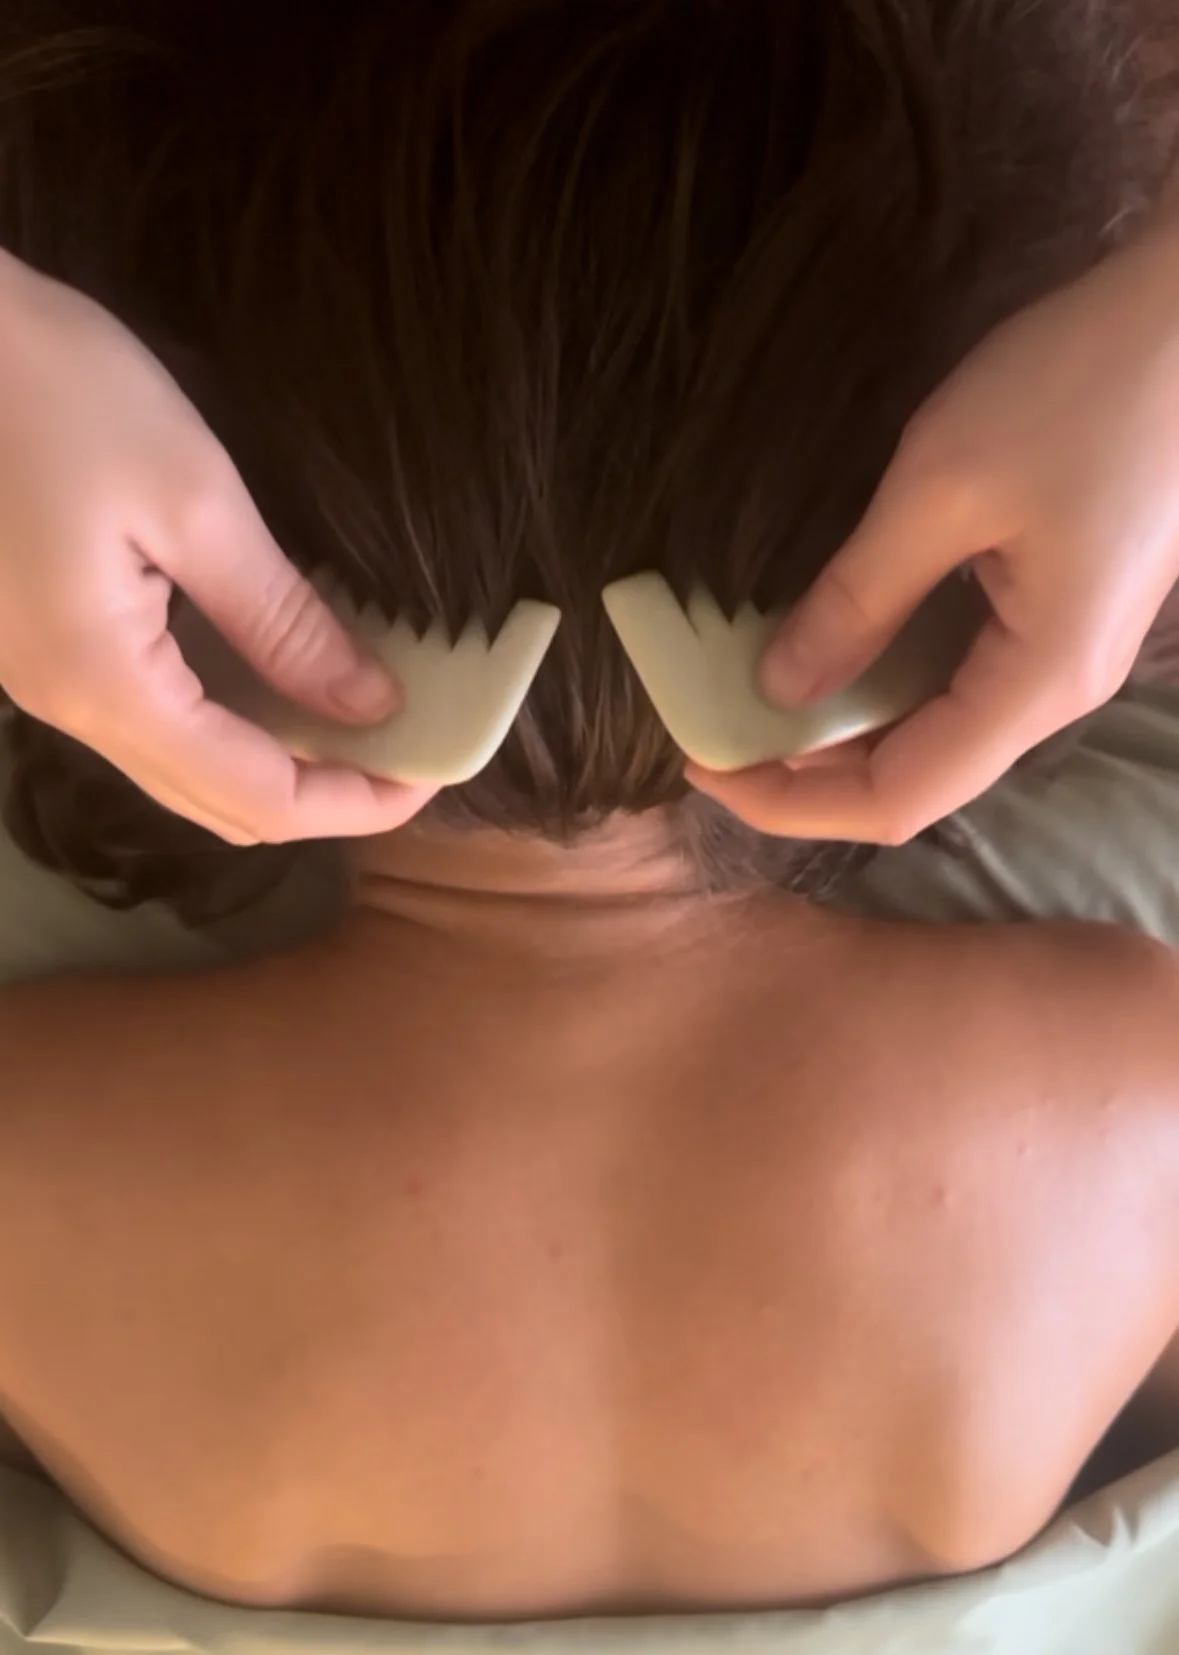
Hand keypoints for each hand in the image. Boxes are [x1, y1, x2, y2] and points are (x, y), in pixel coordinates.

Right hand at [0, 250, 434, 844]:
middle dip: (325, 792)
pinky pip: (152, 721)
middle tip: (411, 746)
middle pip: (218, 803)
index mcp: (106, 686)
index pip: (257, 796)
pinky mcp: (42, 645)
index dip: (354, 802)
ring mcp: (45, 683)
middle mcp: (68, 709)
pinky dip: (230, 720)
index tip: (434, 771)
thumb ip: (282, 620)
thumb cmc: (58, 390)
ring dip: (278, 760)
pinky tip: (283, 676)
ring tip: (364, 718)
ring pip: (182, 769)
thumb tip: (370, 703)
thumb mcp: (194, 500)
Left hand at [687, 210, 1178, 844]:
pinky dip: (882, 673)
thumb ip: (856, 599)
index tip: (703, 763)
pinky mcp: (1059, 608)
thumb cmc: (1078, 387)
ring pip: (935, 728)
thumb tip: (779, 687)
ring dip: (841, 724)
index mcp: (1035, 683)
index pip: (898, 799)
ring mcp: (1064, 652)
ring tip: (751, 693)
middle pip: (917, 776)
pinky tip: (829, 640)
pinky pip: (957, 675)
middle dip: (806, 770)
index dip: (791, 801)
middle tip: (714, 727)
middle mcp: (1056, 692)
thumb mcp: (941, 490)